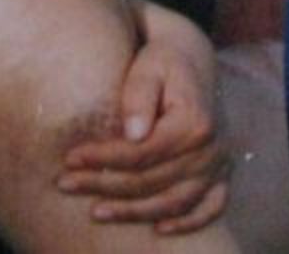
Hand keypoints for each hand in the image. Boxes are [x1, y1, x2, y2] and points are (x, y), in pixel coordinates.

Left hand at [57, 7, 230, 233]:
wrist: (193, 59)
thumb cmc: (163, 61)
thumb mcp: (150, 66)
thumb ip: (140, 95)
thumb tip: (133, 133)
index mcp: (194, 122)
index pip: (141, 153)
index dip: (102, 159)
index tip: (69, 160)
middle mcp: (212, 150)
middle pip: (151, 181)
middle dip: (104, 185)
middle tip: (66, 185)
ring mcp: (219, 166)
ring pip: (174, 203)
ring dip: (134, 212)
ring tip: (95, 213)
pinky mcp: (222, 175)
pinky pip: (210, 209)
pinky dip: (188, 223)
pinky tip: (158, 229)